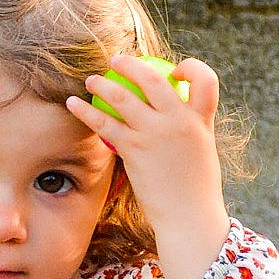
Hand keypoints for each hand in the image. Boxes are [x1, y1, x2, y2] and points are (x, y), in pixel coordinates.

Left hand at [68, 55, 229, 278]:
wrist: (189, 217)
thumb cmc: (195, 190)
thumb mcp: (200, 151)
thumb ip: (187, 130)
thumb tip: (170, 117)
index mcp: (201, 119)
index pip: (205, 79)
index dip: (190, 67)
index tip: (174, 71)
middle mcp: (179, 120)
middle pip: (153, 79)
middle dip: (131, 65)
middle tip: (117, 61)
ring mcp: (155, 133)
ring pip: (123, 97)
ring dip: (103, 84)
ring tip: (91, 80)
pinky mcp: (134, 149)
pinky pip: (105, 123)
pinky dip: (85, 111)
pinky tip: (73, 104)